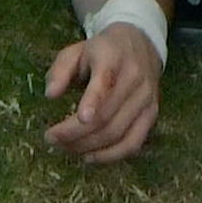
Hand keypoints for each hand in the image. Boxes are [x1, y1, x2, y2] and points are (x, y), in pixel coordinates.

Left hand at [43, 15, 160, 162]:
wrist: (140, 44)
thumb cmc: (101, 51)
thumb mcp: (75, 51)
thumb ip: (60, 70)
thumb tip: (50, 95)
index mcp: (112, 56)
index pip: (105, 81)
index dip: (94, 100)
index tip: (81, 118)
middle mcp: (134, 78)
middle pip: (106, 115)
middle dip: (75, 133)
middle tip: (51, 139)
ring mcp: (146, 99)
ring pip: (117, 132)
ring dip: (88, 147)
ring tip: (65, 148)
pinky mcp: (151, 115)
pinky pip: (133, 143)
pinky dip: (110, 156)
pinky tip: (89, 158)